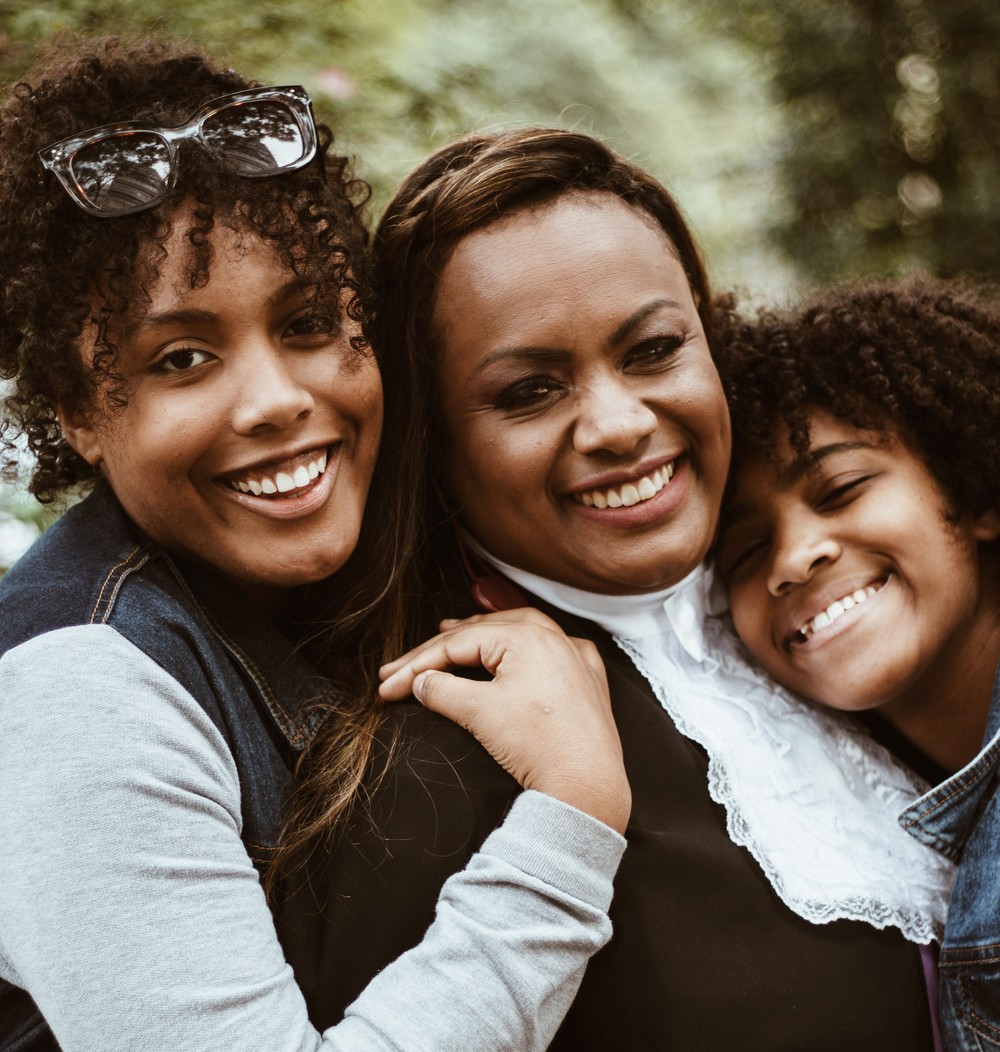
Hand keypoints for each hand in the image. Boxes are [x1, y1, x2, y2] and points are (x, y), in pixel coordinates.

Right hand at [379, 608, 630, 832]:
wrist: (588, 787)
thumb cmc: (536, 745)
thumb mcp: (478, 713)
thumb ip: (442, 690)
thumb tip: (420, 683)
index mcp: (527, 636)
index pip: (457, 644)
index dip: (416, 664)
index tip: (387, 685)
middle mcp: (554, 637)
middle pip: (483, 634)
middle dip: (440, 650)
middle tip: (401, 667)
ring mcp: (575, 657)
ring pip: (517, 634)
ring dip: (480, 637)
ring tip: (449, 635)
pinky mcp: (588, 680)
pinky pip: (548, 652)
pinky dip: (520, 649)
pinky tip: (508, 650)